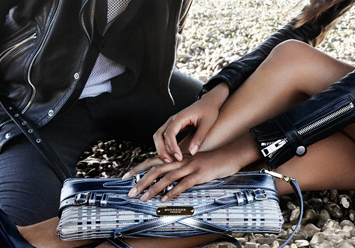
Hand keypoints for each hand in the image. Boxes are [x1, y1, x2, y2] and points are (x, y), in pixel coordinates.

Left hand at [126, 134, 259, 202]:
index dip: (138, 168)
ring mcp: (189, 166)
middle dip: (141, 181)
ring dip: (153, 189)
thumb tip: (163, 178)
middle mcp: (180, 160)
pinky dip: (172, 193)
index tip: (125, 177)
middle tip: (131, 192)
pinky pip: (183, 184)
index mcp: (176, 157)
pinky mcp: (199, 174)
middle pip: (156, 170)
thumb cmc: (210, 160)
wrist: (228, 155)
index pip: (152, 161)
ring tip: (144, 198)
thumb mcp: (191, 161)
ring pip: (167, 178)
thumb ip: (177, 168)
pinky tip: (165, 200)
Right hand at [153, 83, 228, 162]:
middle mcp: (173, 119)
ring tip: (169, 161)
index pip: (170, 133)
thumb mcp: (207, 124)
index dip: (172, 147)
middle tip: (169, 162)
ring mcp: (171, 123)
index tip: (178, 157)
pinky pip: (163, 137)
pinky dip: (164, 146)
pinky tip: (171, 155)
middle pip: (159, 135)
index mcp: (180, 117)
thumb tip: (192, 152)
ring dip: (161, 149)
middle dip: (161, 150)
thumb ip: (199, 138)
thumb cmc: (208, 110)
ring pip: (158, 136)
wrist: (209, 103)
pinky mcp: (173, 127)